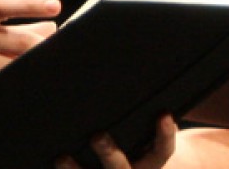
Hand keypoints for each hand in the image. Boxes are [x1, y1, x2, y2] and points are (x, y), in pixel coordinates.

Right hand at [0, 0, 59, 107]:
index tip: (55, 6)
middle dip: (41, 46)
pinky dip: (15, 85)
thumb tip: (51, 27)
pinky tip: (28, 84)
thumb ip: (7, 26)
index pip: (2, 3)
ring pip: (12, 66)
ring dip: (33, 67)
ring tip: (51, 67)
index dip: (30, 3)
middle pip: (16, 40)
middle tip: (63, 46)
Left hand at [55, 115, 176, 168]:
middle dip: (109, 154)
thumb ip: (162, 107)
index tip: (163, 115)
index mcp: (149, 160)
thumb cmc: (139, 131)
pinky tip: (49, 162)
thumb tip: (178, 68)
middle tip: (97, 136)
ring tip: (61, 158)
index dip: (165, 134)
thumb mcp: (149, 122)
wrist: (134, 161)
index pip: (161, 151)